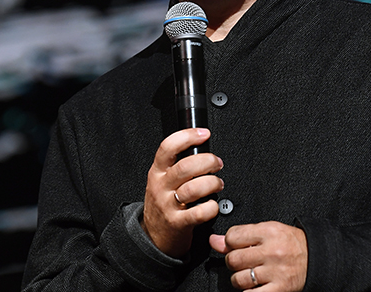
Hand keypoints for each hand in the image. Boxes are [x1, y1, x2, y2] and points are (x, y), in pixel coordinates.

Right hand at [142, 128, 223, 256]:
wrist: (152, 237)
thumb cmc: (164, 204)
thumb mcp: (162, 180)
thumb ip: (177, 165)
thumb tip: (201, 147)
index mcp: (157, 172)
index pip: (167, 147)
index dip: (187, 137)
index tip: (204, 134)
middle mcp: (160, 187)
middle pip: (185, 167)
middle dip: (207, 161)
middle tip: (217, 164)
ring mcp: (168, 205)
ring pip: (193, 188)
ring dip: (212, 183)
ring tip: (217, 184)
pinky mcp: (177, 224)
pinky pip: (199, 213)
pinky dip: (211, 207)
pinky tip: (213, 205)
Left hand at [209, 222, 307, 290]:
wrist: (317, 258)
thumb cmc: (292, 243)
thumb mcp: (268, 231)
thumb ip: (241, 235)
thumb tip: (214, 240)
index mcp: (269, 232)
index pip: (233, 236)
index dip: (231, 242)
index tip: (237, 245)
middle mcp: (272, 251)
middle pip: (233, 259)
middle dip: (234, 261)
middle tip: (244, 261)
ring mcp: (275, 272)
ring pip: (238, 279)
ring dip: (240, 279)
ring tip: (250, 274)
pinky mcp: (279, 289)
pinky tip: (254, 286)